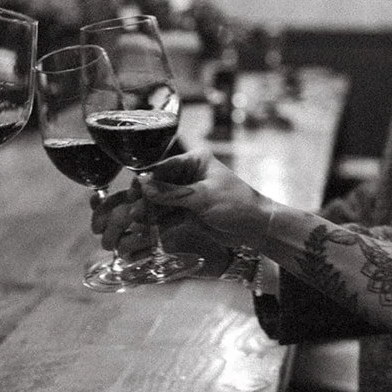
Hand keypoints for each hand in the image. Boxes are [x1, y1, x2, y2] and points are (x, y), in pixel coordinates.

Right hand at [137, 147, 272, 248]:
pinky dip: (159, 223)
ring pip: (162, 202)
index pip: (164, 166)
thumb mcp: (203, 197)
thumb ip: (172, 194)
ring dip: (150, 212)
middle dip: (146, 198)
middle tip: (132, 210)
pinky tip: (146, 229)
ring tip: (137, 222)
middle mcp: (190, 175)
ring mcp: (189, 194)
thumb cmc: (237, 204)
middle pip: (160, 185)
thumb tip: (144, 186)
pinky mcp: (189, 212)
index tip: (133, 191)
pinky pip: (169, 215)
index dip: (147, 180)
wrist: (258, 228)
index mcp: (196, 161)